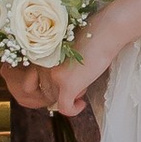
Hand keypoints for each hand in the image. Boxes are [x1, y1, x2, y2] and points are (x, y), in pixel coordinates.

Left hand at [1, 0, 127, 123]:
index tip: (67, 80)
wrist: (104, 32)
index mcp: (38, 55)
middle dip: (63, 91)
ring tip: (85, 82)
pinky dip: (73, 109)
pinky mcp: (67, 84)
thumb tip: (54, 92)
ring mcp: (52, 75)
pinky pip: (65, 108)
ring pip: (56, 100)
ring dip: (71, 96)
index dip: (52, 85)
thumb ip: (54, 67)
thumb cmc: (89, 39)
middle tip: (80, 80)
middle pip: (47, 92)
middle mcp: (41, 65)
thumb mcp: (64, 54)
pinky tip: (82, 104)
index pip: (35, 82)